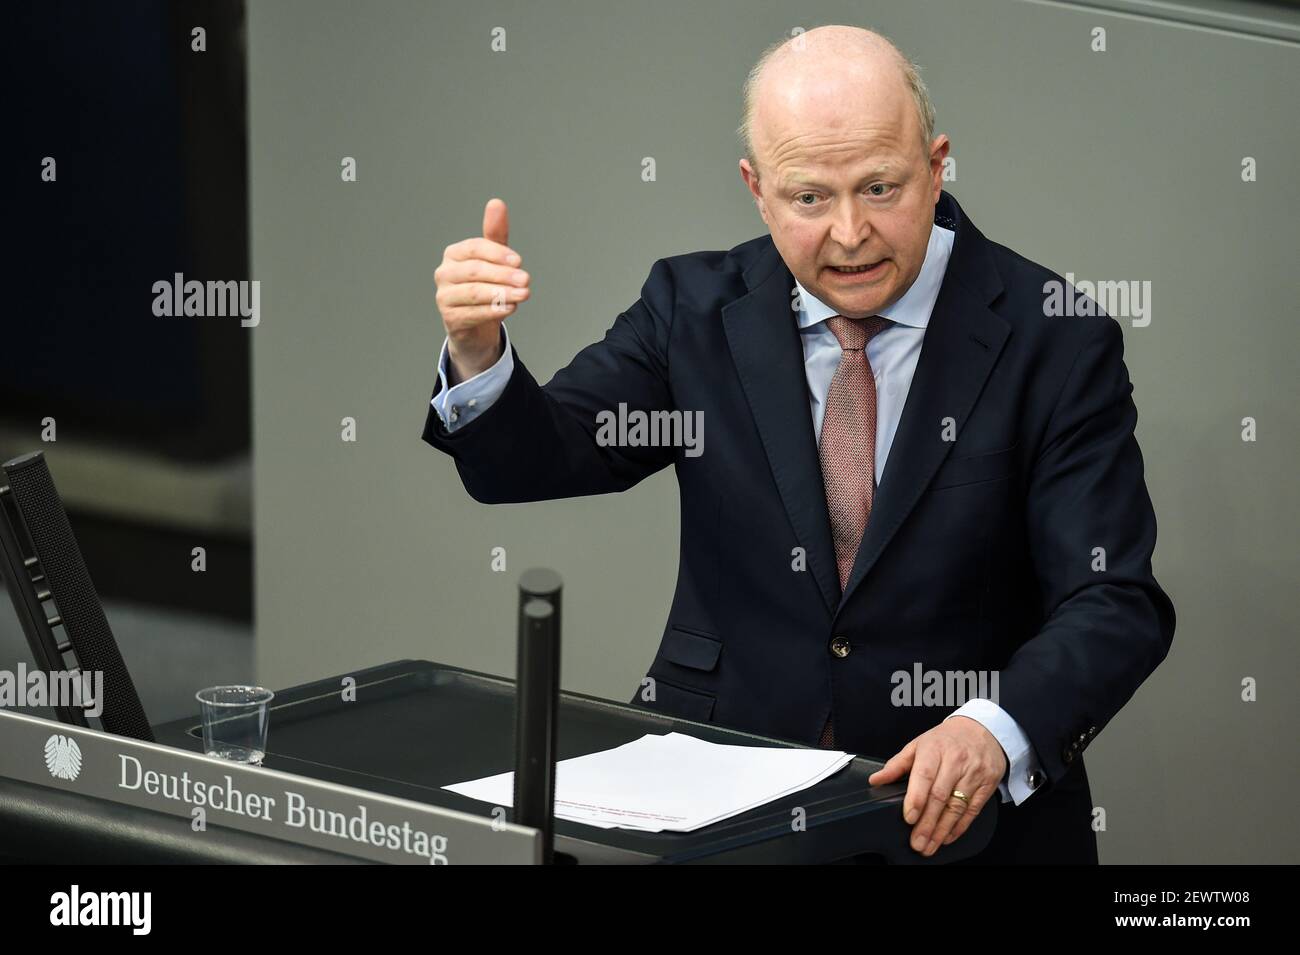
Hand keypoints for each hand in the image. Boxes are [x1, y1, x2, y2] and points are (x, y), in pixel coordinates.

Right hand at [434, 198, 530, 382]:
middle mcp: (444, 273)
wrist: (476, 326)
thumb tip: (496, 203)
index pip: (474, 248)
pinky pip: (473, 314)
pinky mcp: (450, 318)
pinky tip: (511, 308)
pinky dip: (493, 311)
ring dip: (502, 294)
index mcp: (454, 254)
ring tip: (523, 294)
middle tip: (526, 279)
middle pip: (475, 271)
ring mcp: (444, 297)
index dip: (497, 253)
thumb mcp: (493, 260)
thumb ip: (495, 234)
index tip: (518, 260)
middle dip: (503, 275)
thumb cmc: (485, 286)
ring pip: (474, 293)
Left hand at [867, 715, 1005, 856]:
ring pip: (956, 807)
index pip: (924, 775)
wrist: (982, 730)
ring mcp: (973, 773)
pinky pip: (972, 810)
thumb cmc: (946, 739)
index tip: (909, 817)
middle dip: (927, 823)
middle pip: (940, 796)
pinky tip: (947, 837)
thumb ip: (897, 764)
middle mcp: (955, 761)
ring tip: (929, 845)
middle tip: (917, 842)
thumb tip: (877, 780)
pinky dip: (959, 827)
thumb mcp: (918, 744)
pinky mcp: (987, 785)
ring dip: (942, 830)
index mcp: (934, 749)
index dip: (916, 799)